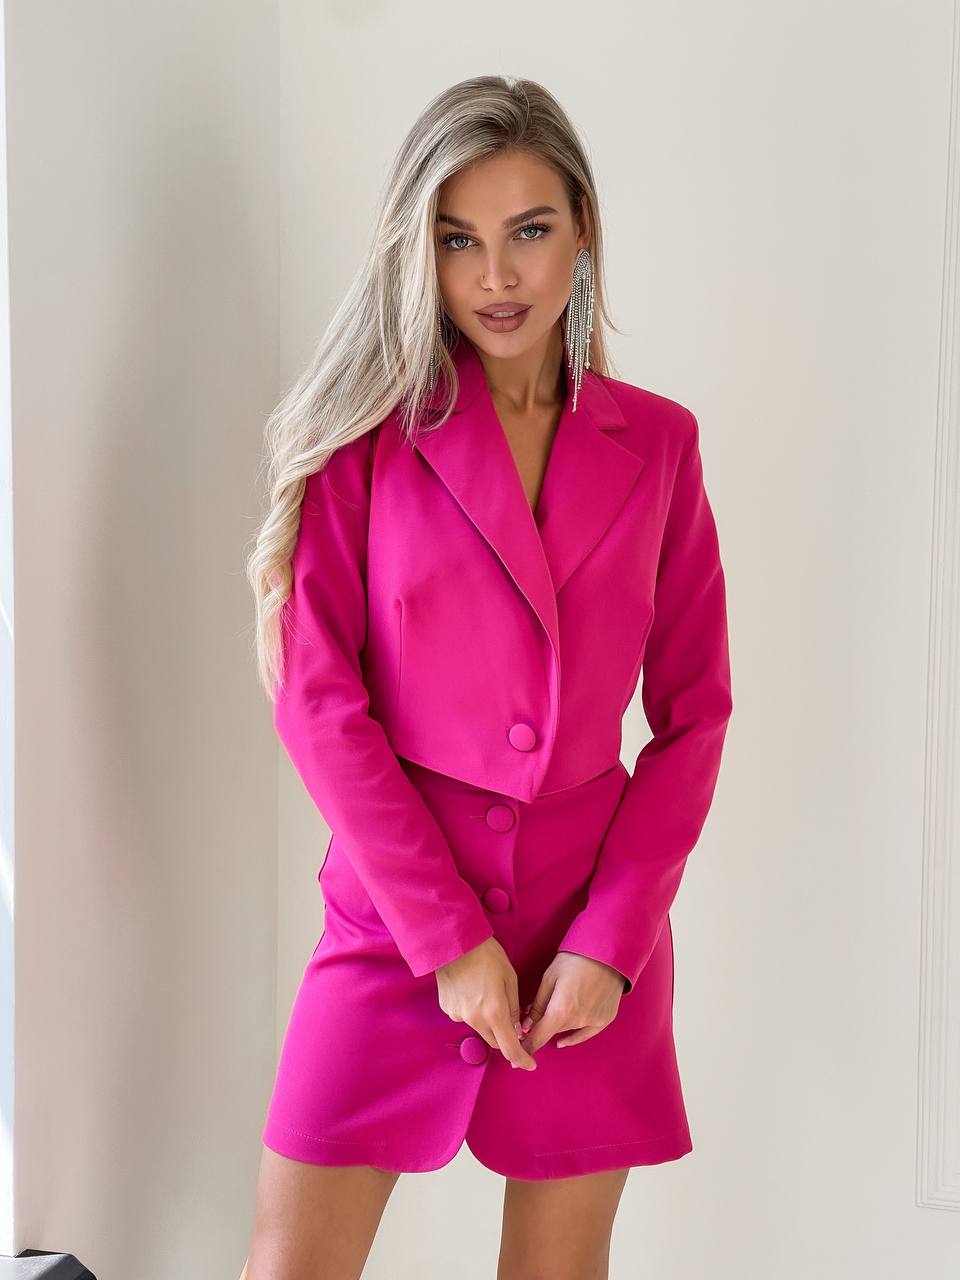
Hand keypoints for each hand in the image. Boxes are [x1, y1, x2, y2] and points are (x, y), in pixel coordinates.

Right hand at [435, 937, 536, 1070]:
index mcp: (494, 1012)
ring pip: (479, 1028)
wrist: (454, 941)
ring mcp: (457, 1015)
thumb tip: (516, 1029)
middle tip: (511, 1020)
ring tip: (486, 993)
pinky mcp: (446, 1008)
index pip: (510, 1048)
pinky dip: (472, 1010)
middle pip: (494, 1041)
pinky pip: (464, 1016)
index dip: (522, 1059)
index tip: (530, 1064)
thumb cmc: (487, 955)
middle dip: (505, 1036)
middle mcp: (474, 1019)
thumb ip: (514, 1007)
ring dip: (487, 1021)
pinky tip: (471, 989)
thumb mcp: (510, 978)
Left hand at [518, 951, 623, 1053]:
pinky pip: (586, 1034)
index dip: (526, 1047)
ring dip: (558, 1025)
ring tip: (556, 1007)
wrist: (607, 951)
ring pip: (567, 1030)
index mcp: (561, 1010)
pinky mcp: (605, 1019)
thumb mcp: (550, 978)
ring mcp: (594, 1021)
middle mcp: (578, 1020)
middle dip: (541, 1027)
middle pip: (552, 1031)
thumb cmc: (575, 959)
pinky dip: (573, 1038)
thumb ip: (538, 1004)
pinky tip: (563, 1041)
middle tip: (532, 1019)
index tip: (515, 1057)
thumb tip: (527, 1024)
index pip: (538, 1036)